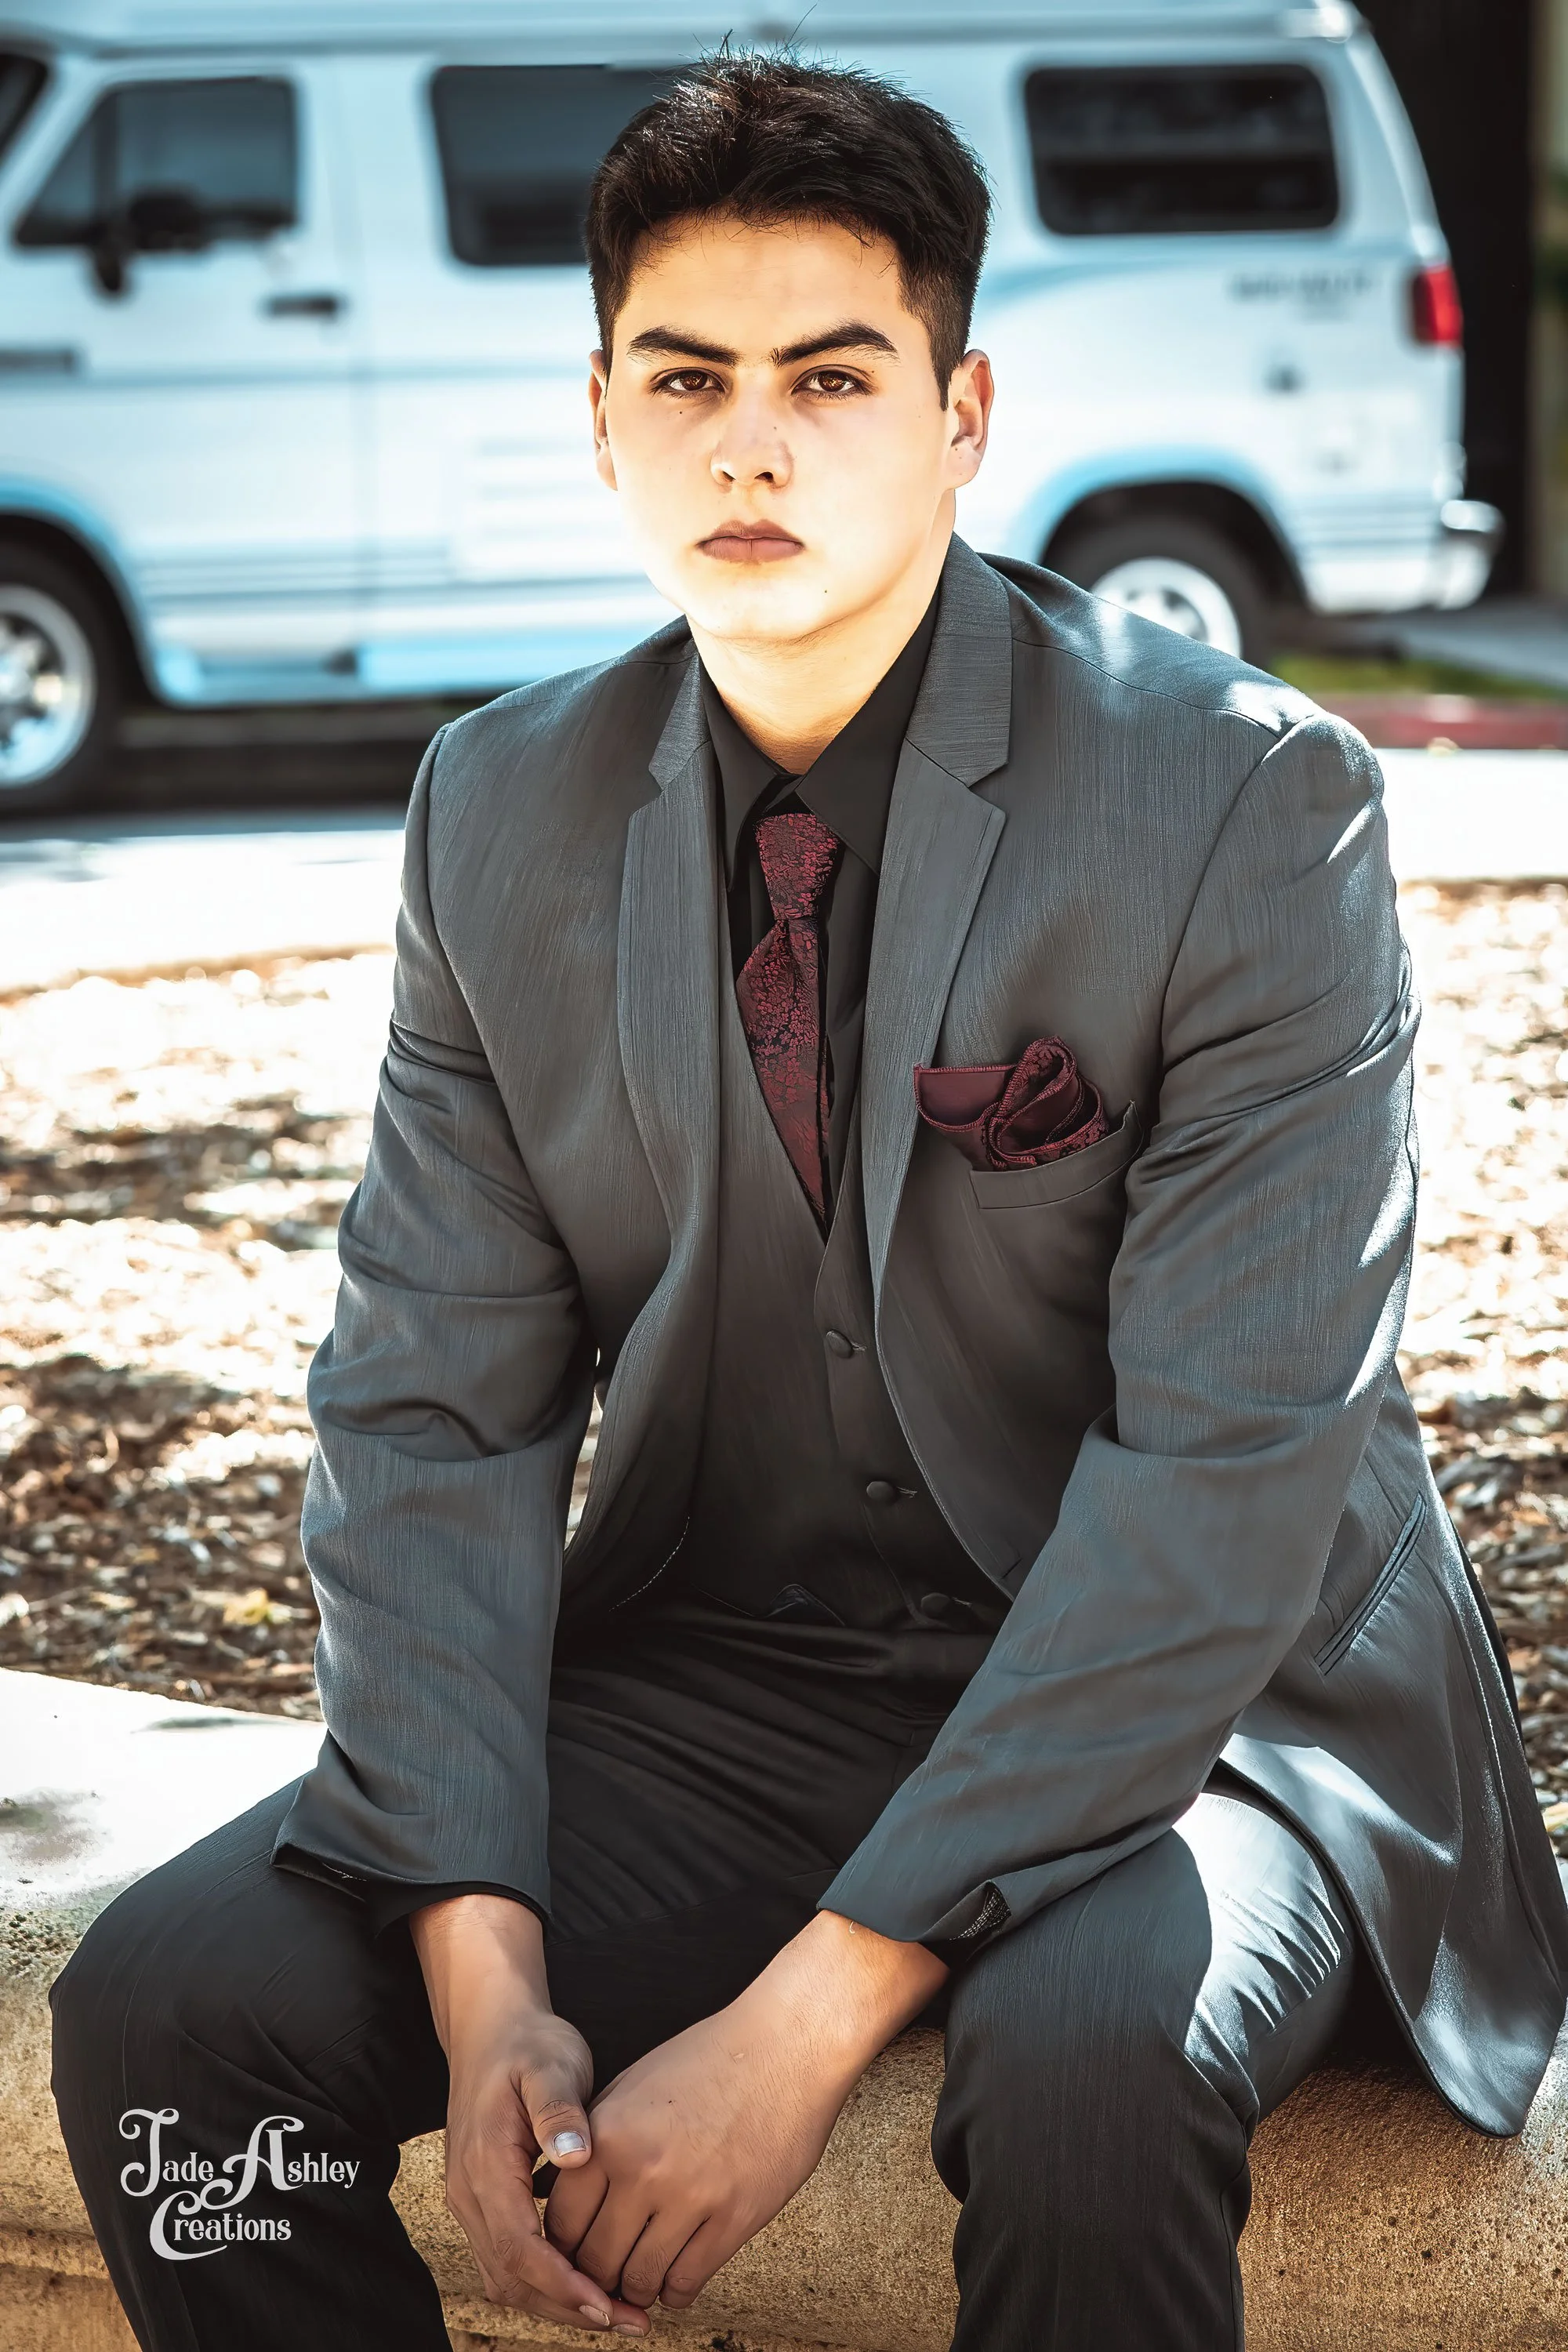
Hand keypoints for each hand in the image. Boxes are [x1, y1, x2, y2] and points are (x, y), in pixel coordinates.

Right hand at [410, 1894, 649, 2335]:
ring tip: (618, 2311)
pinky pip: (509, 2261)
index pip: (519, 2247)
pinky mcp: (485, 2204)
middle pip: (512, 2277)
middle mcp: (469, 2194)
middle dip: (568, 2307)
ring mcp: (472, 2202)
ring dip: (558, 2301)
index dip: (562, 2283)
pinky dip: (546, 2282)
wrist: (490, 2029)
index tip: (607, 2303)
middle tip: (629, 2320)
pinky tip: (589, 2280)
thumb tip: (575, 2157)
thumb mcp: (551, 2063)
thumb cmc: (527, 2044)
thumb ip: (558, 2110)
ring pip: (507, 2278)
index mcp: (485, 2164)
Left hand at [545, 1909, 946, 2312]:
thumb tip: (569, 2192)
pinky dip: (675, 2292)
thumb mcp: (632, 2084)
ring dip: (636, 2289)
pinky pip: (687, 2280)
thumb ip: (595, 2139)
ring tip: (641, 2280)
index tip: (575, 2252)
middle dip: (595, 2276)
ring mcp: (689, 2197)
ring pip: (640, 2279)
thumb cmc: (708, 2058)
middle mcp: (641, 2170)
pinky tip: (675, 2280)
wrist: (783, 2046)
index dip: (563, 2248)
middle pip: (595, 2260)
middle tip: (605, 2277)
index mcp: (607, 2135)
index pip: (562, 2223)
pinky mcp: (732, 2217)